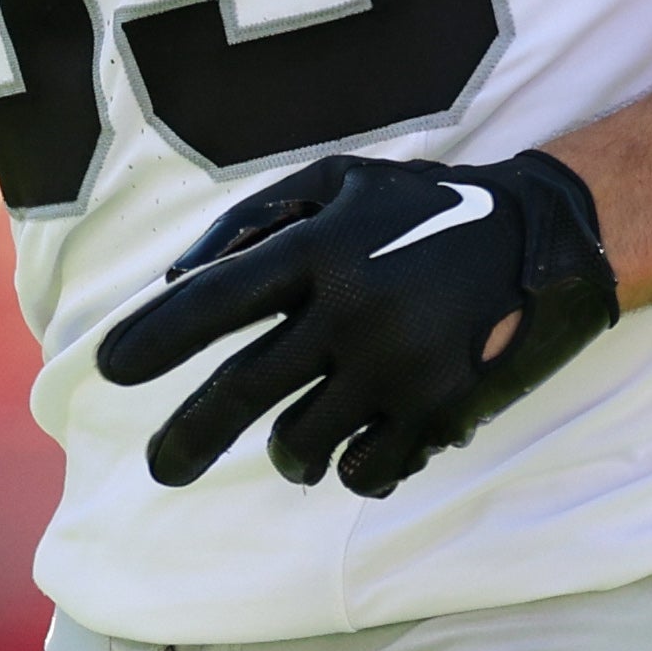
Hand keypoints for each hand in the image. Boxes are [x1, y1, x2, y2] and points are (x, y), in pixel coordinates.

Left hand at [95, 149, 621, 496]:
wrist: (543, 239)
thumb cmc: (421, 208)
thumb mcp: (340, 181)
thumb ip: (253, 220)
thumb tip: (176, 279)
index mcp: (321, 246)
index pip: (215, 299)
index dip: (154, 338)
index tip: (108, 369)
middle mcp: (352, 308)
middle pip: (242, 392)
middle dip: (188, 438)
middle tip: (162, 467)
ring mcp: (398, 366)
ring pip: (301, 445)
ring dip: (288, 452)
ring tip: (295, 440)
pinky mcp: (440, 412)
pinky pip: (366, 470)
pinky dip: (352, 466)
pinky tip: (360, 445)